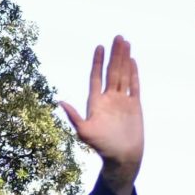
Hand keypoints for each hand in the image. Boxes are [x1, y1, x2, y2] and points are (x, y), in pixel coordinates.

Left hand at [58, 35, 143, 190]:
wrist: (122, 157)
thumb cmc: (102, 147)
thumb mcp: (84, 132)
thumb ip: (74, 117)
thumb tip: (60, 102)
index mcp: (96, 102)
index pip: (96, 77)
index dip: (97, 62)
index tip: (99, 46)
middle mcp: (108, 99)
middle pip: (111, 72)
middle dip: (114, 55)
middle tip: (117, 37)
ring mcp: (122, 101)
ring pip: (123, 75)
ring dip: (124, 59)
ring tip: (125, 43)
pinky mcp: (134, 105)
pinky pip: (134, 86)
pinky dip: (134, 73)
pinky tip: (133, 61)